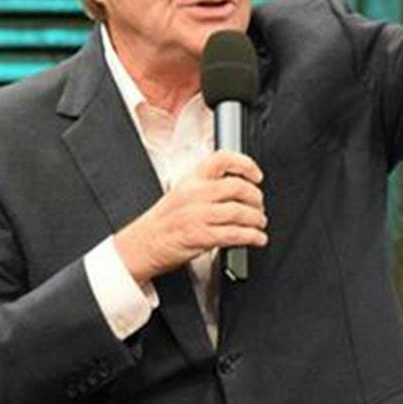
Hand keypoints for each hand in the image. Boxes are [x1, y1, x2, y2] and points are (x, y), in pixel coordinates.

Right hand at [113, 151, 266, 284]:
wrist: (143, 244)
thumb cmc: (162, 222)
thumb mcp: (180, 193)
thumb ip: (206, 187)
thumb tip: (237, 187)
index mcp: (191, 180)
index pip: (221, 159)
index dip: (245, 164)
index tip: (256, 175)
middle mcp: (195, 194)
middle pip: (238, 186)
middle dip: (256, 198)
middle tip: (259, 206)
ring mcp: (198, 214)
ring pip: (240, 211)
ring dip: (257, 219)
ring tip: (259, 223)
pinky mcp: (201, 235)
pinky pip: (235, 234)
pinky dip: (252, 236)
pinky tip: (256, 238)